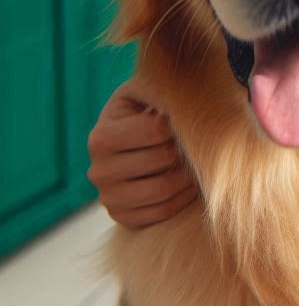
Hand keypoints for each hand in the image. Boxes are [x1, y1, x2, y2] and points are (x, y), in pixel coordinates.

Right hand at [87, 81, 196, 227]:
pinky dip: (183, 197)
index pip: (156, 131)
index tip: (182, 119)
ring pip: (163, 189)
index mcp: (101, 137)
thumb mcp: (149, 88)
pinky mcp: (123, 217)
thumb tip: (174, 106)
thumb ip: (162, 89)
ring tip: (193, 159)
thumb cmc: (147, 108)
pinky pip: (162, 212)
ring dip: (188, 174)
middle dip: (184, 148)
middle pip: (162, 159)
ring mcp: (108, 197)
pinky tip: (187, 181)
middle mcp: (97, 171)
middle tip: (194, 141)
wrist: (137, 138)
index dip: (178, 124)